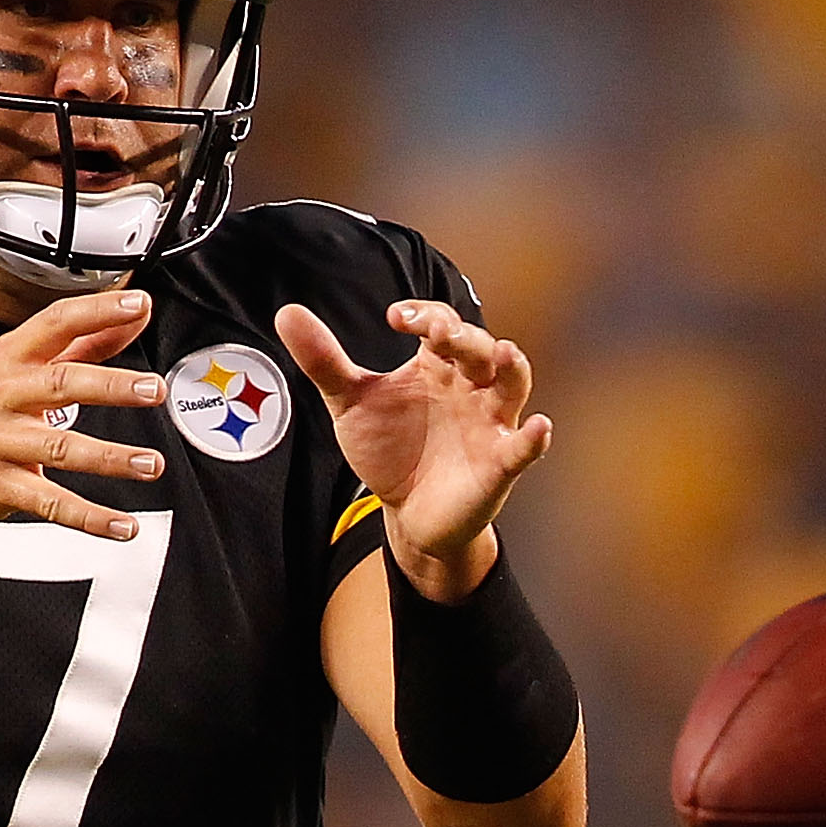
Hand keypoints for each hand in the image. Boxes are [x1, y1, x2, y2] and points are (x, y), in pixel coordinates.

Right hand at [0, 289, 167, 540]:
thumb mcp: (10, 372)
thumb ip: (76, 347)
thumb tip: (129, 321)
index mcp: (5, 361)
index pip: (55, 324)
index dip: (98, 311)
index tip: (138, 304)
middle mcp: (0, 396)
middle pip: (61, 383)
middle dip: (112, 386)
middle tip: (153, 390)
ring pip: (61, 448)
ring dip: (111, 458)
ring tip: (150, 464)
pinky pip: (51, 503)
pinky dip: (89, 518)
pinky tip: (121, 525)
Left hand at [276, 299, 551, 599]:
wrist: (406, 513)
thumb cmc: (389, 448)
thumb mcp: (350, 403)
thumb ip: (324, 361)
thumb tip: (287, 312)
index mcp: (437, 365)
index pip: (441, 324)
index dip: (424, 314)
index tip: (395, 316)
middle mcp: (469, 386)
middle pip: (478, 348)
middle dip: (462, 337)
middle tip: (438, 332)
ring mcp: (488, 423)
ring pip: (512, 385)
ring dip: (512, 369)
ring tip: (505, 353)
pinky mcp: (498, 465)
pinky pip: (522, 448)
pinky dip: (533, 439)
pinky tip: (538, 428)